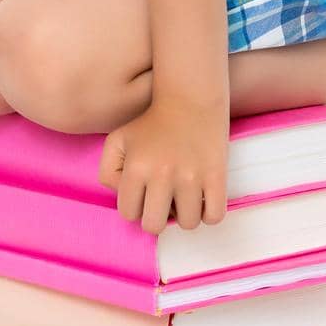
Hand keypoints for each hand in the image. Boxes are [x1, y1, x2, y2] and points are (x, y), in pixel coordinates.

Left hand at [97, 99, 230, 232]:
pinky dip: (208, 214)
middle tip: (163, 200)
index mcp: (135, 167)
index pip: (128, 214)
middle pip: (154, 226)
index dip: (135, 207)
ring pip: (188, 224)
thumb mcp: (117, 141)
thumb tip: (124, 198)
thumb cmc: (150, 125)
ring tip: (184, 196)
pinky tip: (202, 198)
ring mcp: (191, 177)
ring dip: (185, 214)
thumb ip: (108, 172)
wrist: (189, 99)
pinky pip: (214, 217)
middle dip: (156, 217)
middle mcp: (162, 174)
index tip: (143, 194)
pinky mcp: (217, 176)